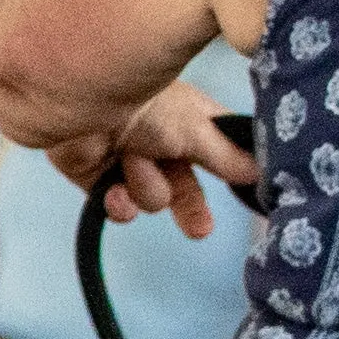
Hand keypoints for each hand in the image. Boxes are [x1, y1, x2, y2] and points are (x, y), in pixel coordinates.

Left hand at [49, 81, 239, 237]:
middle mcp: (161, 141)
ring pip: (152, 200)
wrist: (79, 108)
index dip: (232, 170)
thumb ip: (226, 157)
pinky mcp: (95, 178)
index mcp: (189, 121)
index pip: (220, 150)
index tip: (250, 194)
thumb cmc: (145, 108)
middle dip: (191, 209)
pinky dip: (119, 202)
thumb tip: (258, 174)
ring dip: (145, 186)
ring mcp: (127, 159)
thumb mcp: (195, 132)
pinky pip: (120, 208)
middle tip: (200, 231)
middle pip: (184, 186)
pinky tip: (113, 191)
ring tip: (132, 159)